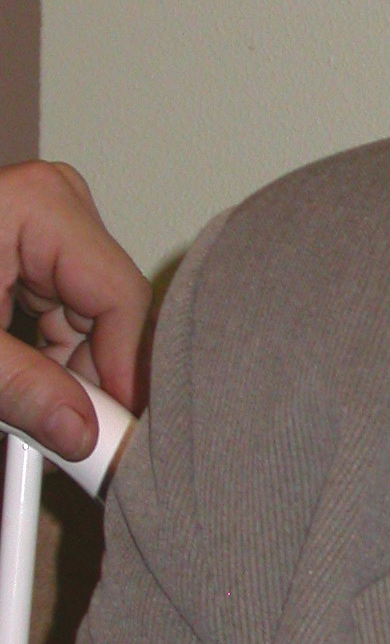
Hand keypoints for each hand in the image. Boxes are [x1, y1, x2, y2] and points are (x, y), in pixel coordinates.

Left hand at [0, 162, 151, 461]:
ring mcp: (35, 221)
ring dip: (57, 372)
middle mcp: (48, 203)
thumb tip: (76, 430)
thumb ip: (20, 389)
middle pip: (103, 309)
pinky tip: (12, 384)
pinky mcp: (18, 243)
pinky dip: (36, 353)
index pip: (119, 298)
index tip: (113, 433)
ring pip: (81, 316)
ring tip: (18, 413)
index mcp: (40, 204)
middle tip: (61, 440)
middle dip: (83, 378)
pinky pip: (52, 310)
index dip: (123, 372)